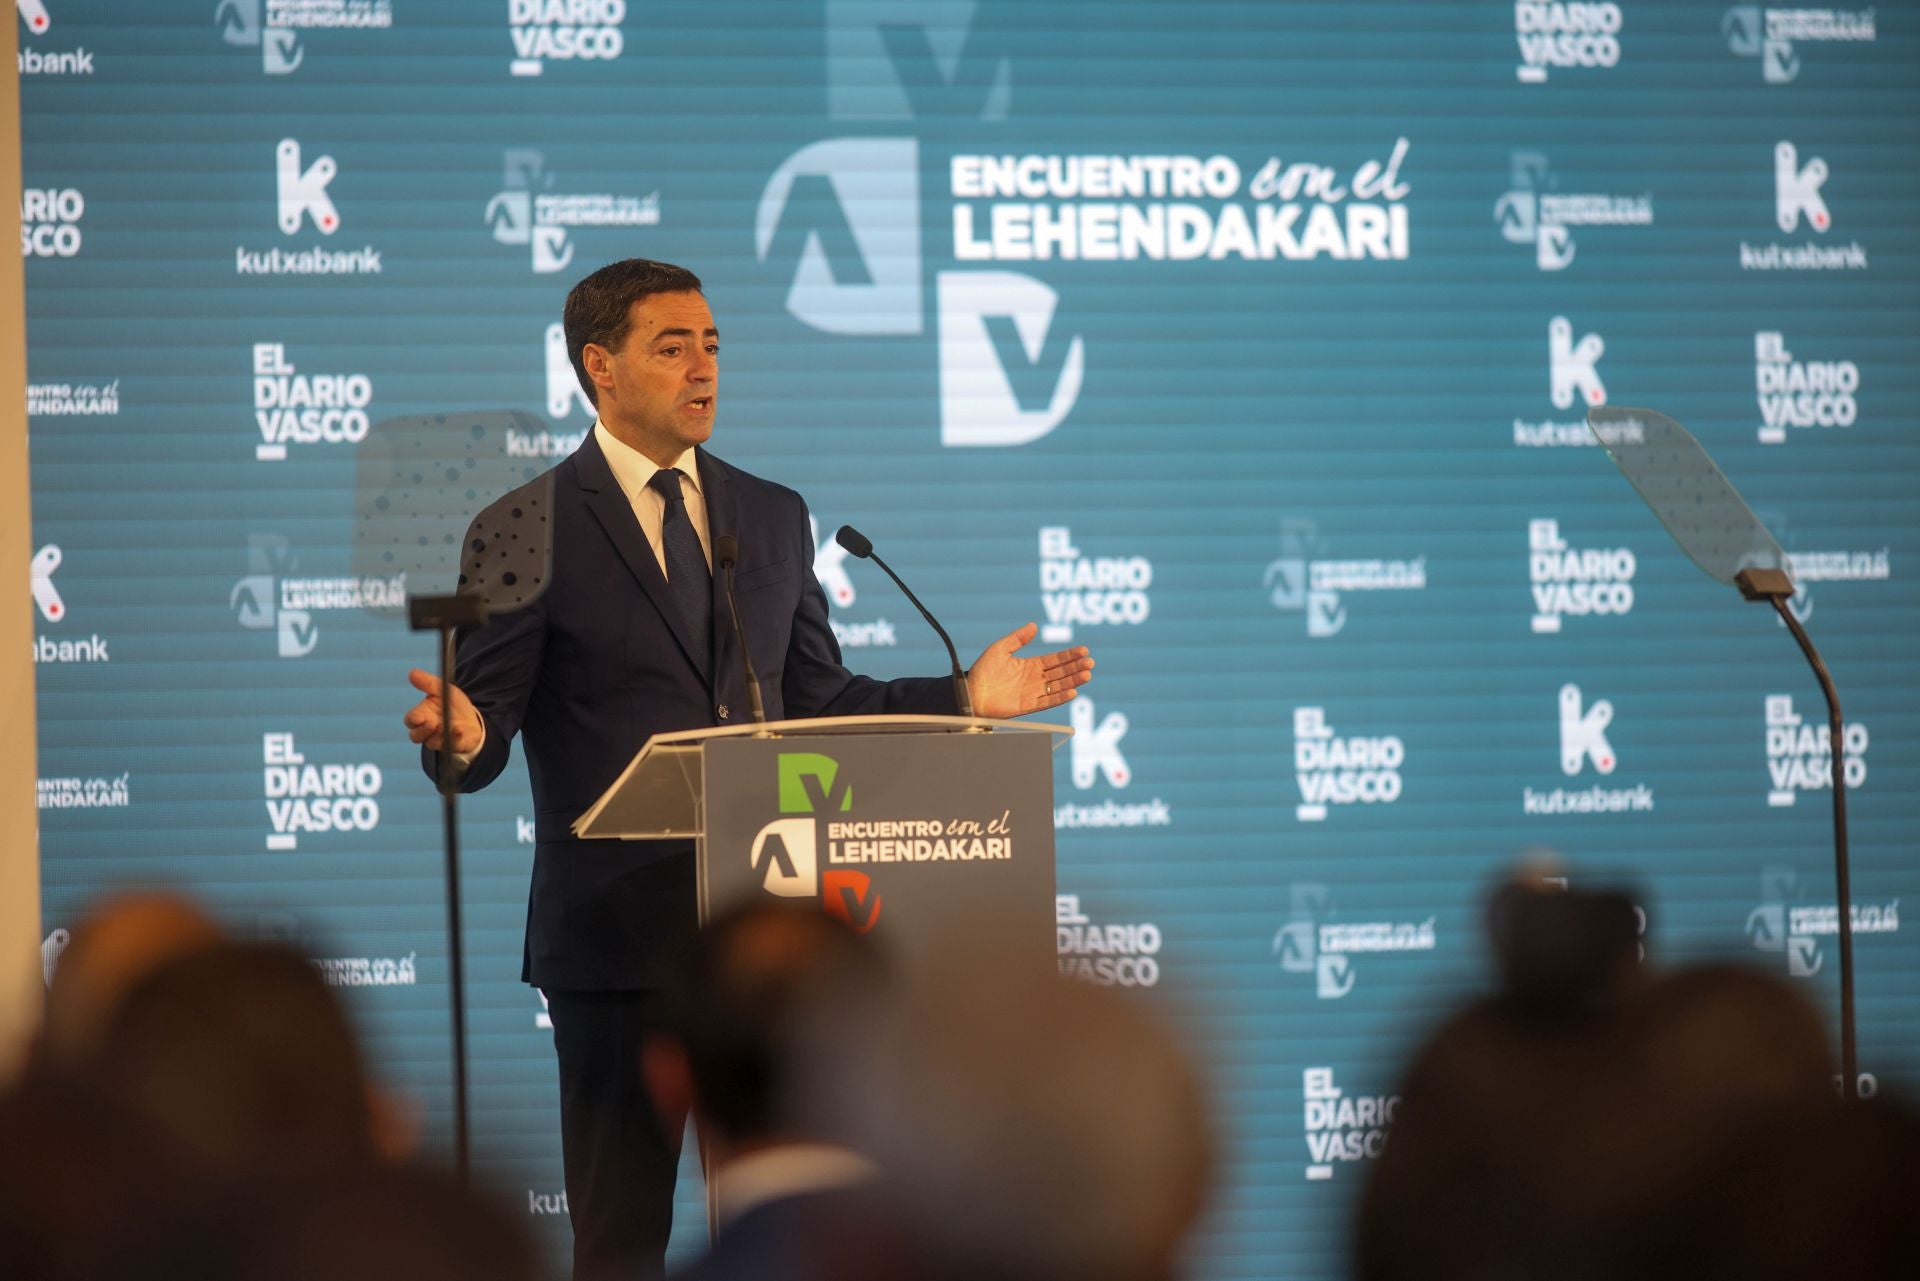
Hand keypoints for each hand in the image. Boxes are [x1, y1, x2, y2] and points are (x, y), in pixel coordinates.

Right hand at [403, 668, 483, 754]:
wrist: (472, 717)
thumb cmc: (452, 704)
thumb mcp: (442, 689)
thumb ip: (428, 683)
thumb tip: (412, 673)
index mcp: (421, 716)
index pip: (411, 720)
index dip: (413, 719)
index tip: (419, 716)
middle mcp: (427, 731)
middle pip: (416, 736)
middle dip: (423, 730)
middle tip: (431, 722)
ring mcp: (439, 740)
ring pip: (431, 743)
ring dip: (438, 735)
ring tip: (446, 726)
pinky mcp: (453, 745)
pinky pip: (451, 746)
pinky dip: (454, 738)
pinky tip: (459, 730)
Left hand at [965, 622, 1093, 719]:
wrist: (970, 692)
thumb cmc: (983, 671)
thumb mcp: (1000, 648)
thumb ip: (1018, 638)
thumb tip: (1034, 625)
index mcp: (1030, 665)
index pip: (1055, 660)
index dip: (1069, 655)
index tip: (1084, 650)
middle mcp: (1034, 679)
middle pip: (1060, 673)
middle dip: (1076, 667)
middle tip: (1090, 662)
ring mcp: (1032, 693)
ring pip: (1058, 686)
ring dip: (1073, 681)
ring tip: (1087, 674)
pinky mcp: (1028, 706)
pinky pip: (1047, 701)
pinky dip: (1060, 697)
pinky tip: (1073, 691)